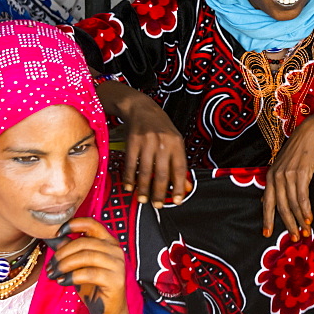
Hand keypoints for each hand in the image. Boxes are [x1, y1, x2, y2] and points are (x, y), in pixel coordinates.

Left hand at [44, 218, 130, 313]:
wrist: (106, 311)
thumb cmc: (92, 286)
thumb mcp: (78, 265)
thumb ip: (69, 250)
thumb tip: (53, 237)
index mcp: (108, 241)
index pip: (92, 223)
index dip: (73, 224)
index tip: (57, 233)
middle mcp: (115, 249)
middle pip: (84, 242)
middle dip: (63, 253)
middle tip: (51, 265)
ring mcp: (117, 264)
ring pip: (87, 256)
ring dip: (65, 264)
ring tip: (54, 274)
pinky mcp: (115, 279)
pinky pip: (90, 273)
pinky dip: (72, 276)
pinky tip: (62, 282)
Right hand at [95, 80, 187, 206]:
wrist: (142, 108)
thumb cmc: (161, 127)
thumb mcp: (175, 141)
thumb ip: (178, 163)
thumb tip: (184, 186)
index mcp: (176, 143)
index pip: (179, 169)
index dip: (179, 187)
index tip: (177, 200)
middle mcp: (162, 143)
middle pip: (161, 173)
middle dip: (159, 193)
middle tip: (157, 205)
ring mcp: (147, 142)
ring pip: (145, 171)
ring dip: (143, 188)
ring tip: (142, 199)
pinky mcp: (132, 142)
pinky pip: (130, 164)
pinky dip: (129, 178)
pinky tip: (130, 186)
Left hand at [262, 114, 313, 239]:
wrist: (311, 133)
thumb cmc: (299, 150)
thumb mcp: (283, 166)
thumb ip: (277, 183)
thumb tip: (268, 200)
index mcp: (270, 176)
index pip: (267, 202)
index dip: (267, 219)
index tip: (267, 234)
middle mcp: (276, 176)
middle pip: (280, 207)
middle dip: (287, 224)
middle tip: (293, 238)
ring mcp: (288, 175)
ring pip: (292, 204)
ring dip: (298, 221)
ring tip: (304, 232)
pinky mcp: (301, 174)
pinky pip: (302, 197)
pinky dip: (305, 210)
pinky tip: (309, 219)